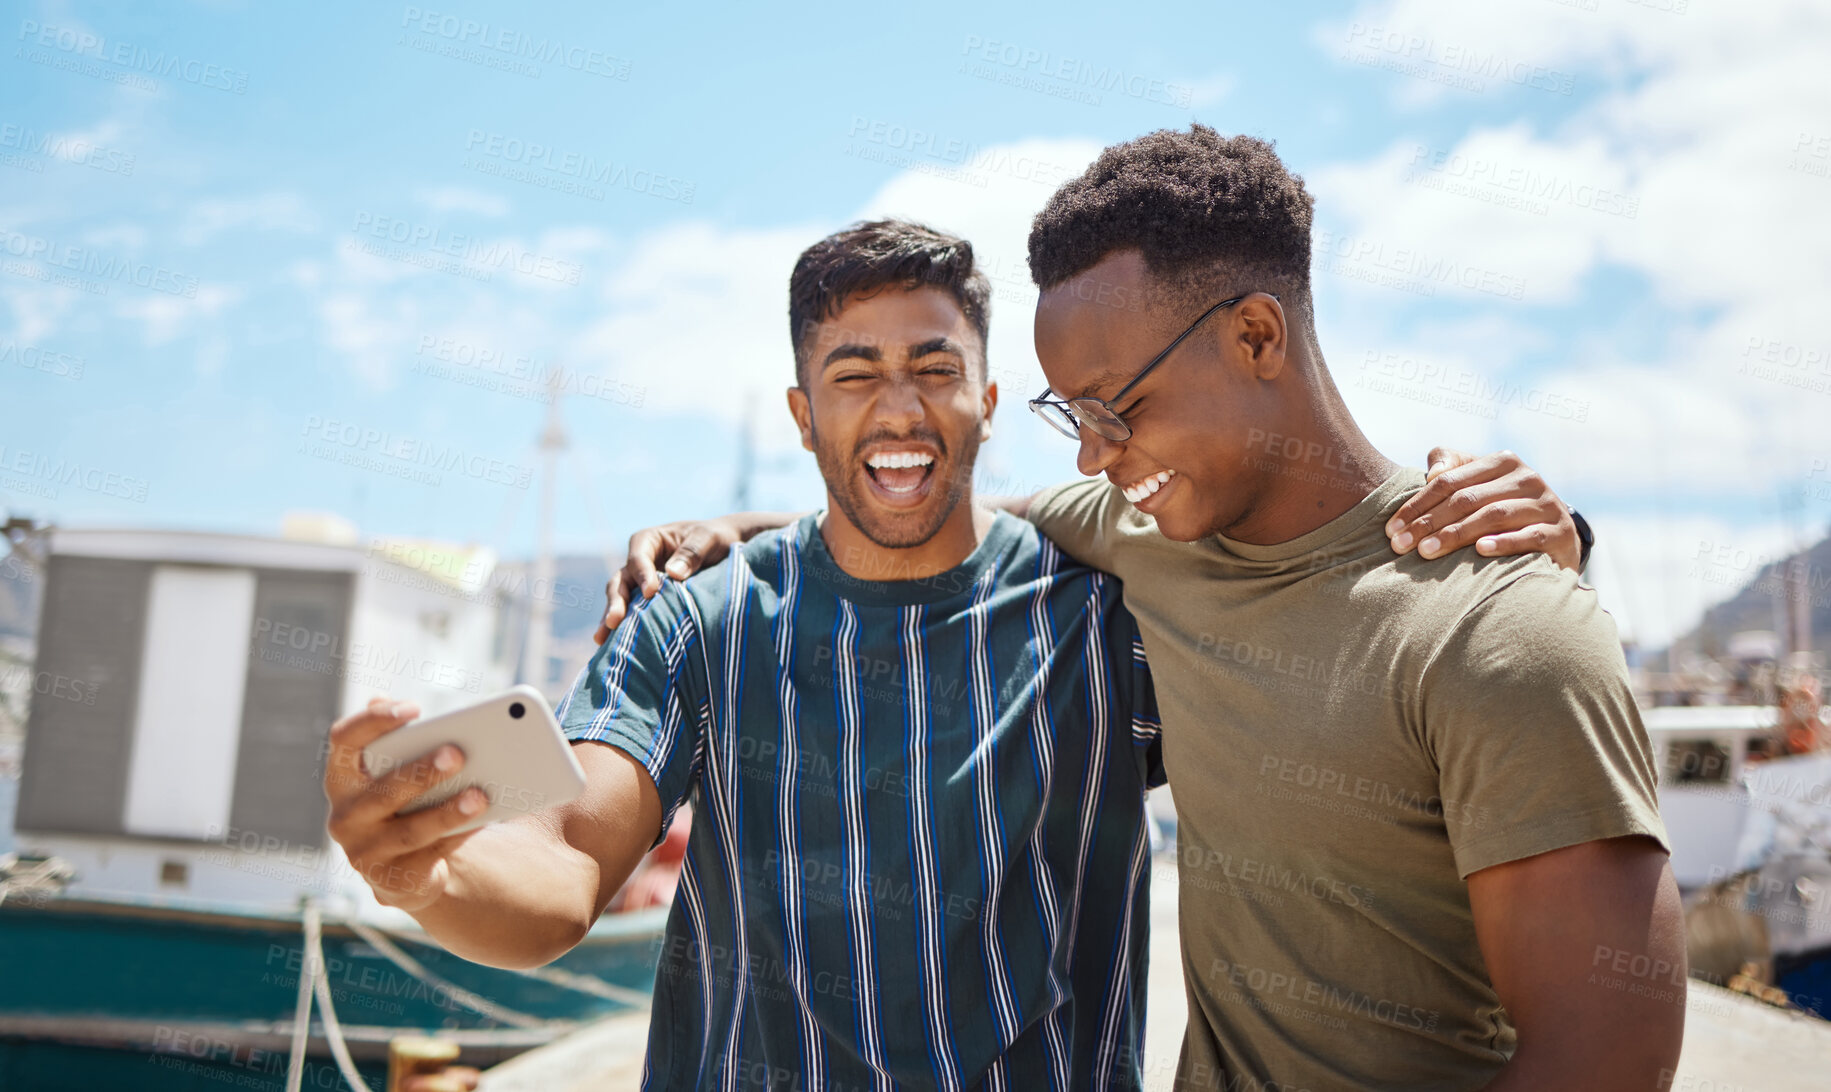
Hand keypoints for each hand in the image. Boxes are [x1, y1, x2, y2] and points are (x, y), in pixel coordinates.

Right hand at [323, 698, 486, 912]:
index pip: (344, 740)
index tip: (414, 708)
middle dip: (421, 772)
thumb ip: (396, 737)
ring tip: (481, 795)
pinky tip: (483, 820)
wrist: (403, 868)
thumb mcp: (396, 769)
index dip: (373, 722)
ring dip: (447, 812)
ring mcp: (365, 852)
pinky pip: (430, 856)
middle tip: (458, 752)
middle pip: (383, 791)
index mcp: (343, 777)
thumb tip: (383, 698)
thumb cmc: (403, 801)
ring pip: (410, 831)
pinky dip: (458, 836)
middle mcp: (345, 815)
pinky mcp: (392, 881)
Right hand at [595, 516, 749, 641]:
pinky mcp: (647, 601)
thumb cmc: (714, 539)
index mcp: (649, 540)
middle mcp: (639, 563)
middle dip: (616, 602)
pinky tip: (614, 646)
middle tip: (613, 621)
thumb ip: (692, 552)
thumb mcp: (707, 539)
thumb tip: (674, 573)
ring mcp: (640, 583)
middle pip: (621, 581)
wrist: (724, 548)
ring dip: (612, 618)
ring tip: (602, 640)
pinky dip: (625, 627)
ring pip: (621, 600)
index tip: (651, 592)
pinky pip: (633, 613)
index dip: (642, 575)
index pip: (638, 558)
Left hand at [1386, 449, 1580, 570]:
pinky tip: (1480, 551)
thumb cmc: (1501, 508)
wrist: (1554, 536)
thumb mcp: (1478, 483)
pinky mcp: (1560, 532)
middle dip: (1428, 523)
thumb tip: (1431, 474)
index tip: (1391, 529)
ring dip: (1456, 534)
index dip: (1416, 505)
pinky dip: (1503, 542)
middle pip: (1467, 499)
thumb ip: (1451, 468)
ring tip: (1427, 552)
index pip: (1449, 481)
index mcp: (1503, 462)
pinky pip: (1529, 536)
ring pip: (1494, 515)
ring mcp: (1547, 505)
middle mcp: (1527, 479)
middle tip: (1401, 546)